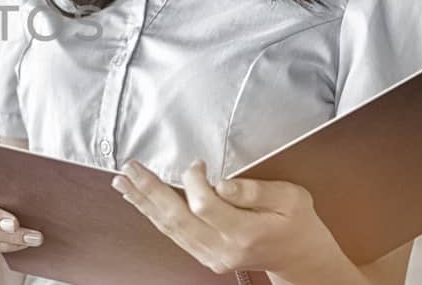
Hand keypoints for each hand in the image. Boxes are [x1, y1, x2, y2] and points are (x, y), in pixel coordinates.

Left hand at [110, 160, 361, 282]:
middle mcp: (224, 248)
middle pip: (178, 219)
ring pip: (170, 229)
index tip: (197, 163)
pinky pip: (174, 235)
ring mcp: (212, 256)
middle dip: (150, 191)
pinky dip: (154, 215)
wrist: (298, 256)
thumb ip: (256, 191)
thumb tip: (221, 183)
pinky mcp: (205, 257)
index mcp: (247, 232)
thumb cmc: (296, 221)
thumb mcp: (291, 198)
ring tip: (123, 182)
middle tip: (130, 169)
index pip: (206, 206)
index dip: (194, 181)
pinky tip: (140, 200)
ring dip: (144, 203)